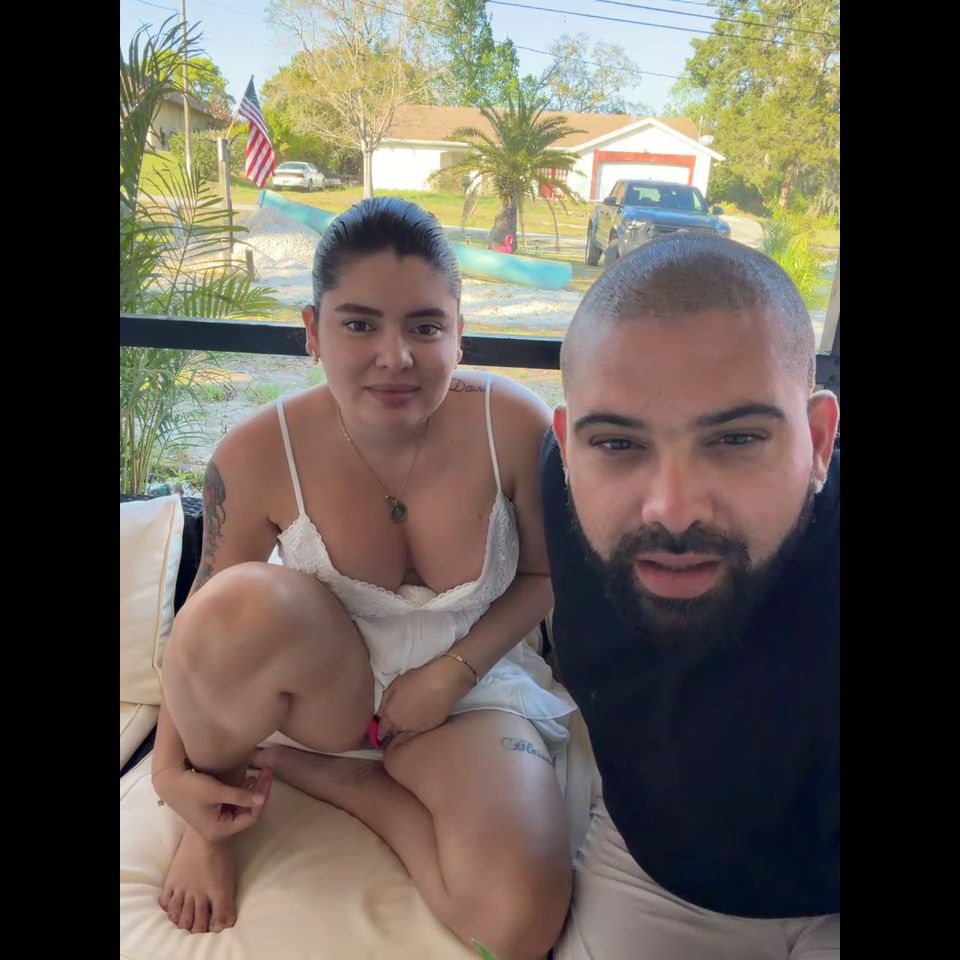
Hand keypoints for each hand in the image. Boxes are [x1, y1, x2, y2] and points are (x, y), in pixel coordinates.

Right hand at [153, 764, 271, 842]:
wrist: (168, 783)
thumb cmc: (191, 788)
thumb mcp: (217, 791)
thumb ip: (241, 796)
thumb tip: (263, 799)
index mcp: (219, 829)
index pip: (250, 817)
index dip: (261, 799)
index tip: (267, 779)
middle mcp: (219, 828)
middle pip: (247, 812)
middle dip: (258, 793)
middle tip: (266, 772)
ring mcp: (216, 820)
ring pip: (241, 807)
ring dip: (250, 792)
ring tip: (259, 774)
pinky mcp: (213, 811)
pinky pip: (233, 804)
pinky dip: (241, 792)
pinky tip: (247, 778)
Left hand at [377, 657, 474, 747]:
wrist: (440, 682)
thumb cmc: (416, 680)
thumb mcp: (394, 686)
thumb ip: (385, 702)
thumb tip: (381, 712)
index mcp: (391, 715)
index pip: (382, 730)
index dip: (380, 732)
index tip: (379, 734)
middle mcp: (402, 726)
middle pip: (394, 732)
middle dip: (393, 729)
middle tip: (395, 723)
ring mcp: (417, 728)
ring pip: (407, 732)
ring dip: (406, 728)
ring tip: (409, 719)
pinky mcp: (430, 727)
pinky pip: (420, 730)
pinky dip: (418, 725)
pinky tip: (422, 716)